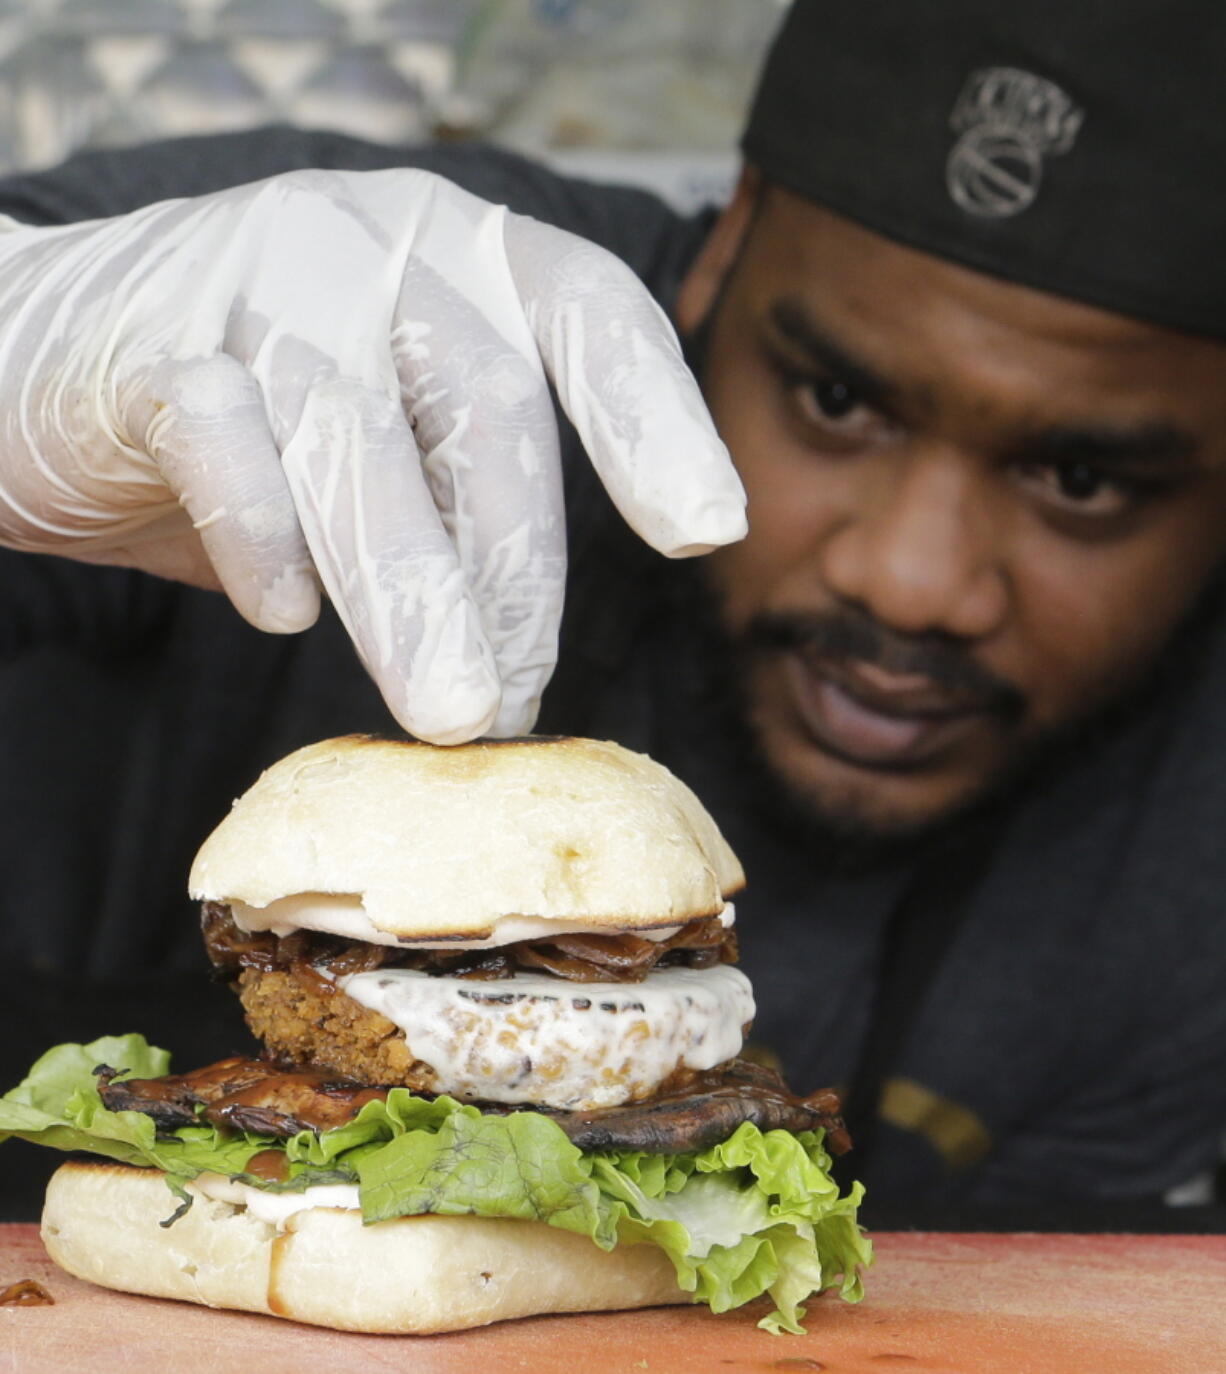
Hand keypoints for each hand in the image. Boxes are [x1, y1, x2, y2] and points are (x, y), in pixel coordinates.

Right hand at [0, 169, 744, 741]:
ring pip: (359, 436)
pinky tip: (284, 611)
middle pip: (484, 406)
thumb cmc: (260, 424)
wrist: (48, 368)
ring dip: (414, 590)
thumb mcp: (391, 450)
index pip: (593, 312)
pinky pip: (220, 441)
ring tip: (452, 712)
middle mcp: (378, 243)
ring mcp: (260, 275)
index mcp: (467, 257)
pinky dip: (263, 538)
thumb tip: (525, 675)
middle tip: (514, 704)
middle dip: (516, 573)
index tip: (709, 531)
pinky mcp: (147, 343)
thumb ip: (464, 512)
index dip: (657, 419)